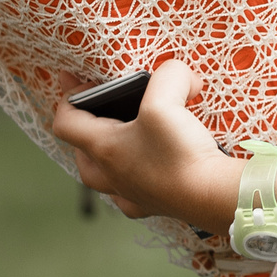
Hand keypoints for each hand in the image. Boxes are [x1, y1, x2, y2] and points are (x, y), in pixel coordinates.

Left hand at [51, 61, 237, 231]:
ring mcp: (131, 193)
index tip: (83, 83)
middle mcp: (111, 174)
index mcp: (103, 148)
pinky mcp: (153, 203)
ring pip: (103, 176)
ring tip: (123, 138)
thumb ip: (168, 74)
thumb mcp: (168, 100)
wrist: (210, 197)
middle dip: (85, 127)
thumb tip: (177, 73)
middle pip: (81, 151)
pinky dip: (134, 179)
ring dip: (106, 155)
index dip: (68, 97)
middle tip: (101, 109)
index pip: (65, 121)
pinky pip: (132, 194)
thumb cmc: (180, 154)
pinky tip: (147, 169)